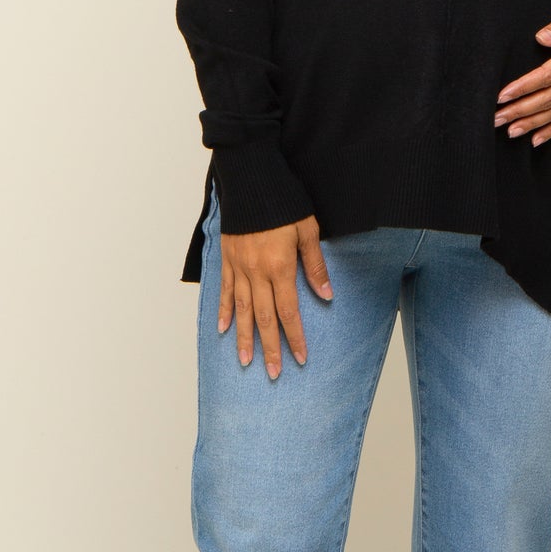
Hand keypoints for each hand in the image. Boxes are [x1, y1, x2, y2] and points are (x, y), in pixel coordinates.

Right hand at [218, 212, 332, 378]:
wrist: (251, 178)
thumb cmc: (284, 201)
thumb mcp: (308, 230)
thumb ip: (315, 265)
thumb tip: (326, 294)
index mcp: (280, 266)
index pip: (289, 311)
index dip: (295, 337)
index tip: (300, 358)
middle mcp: (257, 272)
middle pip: (264, 318)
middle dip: (270, 348)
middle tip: (274, 373)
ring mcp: (239, 267)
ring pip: (243, 310)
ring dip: (244, 338)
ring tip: (246, 361)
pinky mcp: (227, 259)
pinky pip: (226, 291)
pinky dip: (226, 311)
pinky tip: (225, 330)